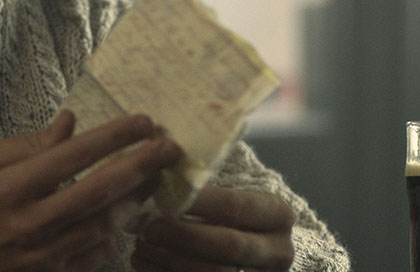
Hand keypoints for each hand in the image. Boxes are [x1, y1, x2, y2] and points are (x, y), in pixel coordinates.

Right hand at [0, 110, 181, 271]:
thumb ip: (26, 143)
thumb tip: (70, 122)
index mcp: (12, 187)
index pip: (74, 155)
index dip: (114, 136)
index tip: (143, 121)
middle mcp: (31, 222)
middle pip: (100, 192)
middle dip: (142, 166)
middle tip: (170, 148)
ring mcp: (43, 254)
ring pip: (105, 225)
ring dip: (138, 199)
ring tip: (158, 177)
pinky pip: (95, 255)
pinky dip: (115, 234)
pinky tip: (127, 215)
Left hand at [130, 187, 294, 271]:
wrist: (255, 248)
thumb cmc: (235, 213)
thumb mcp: (236, 191)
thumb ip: (210, 179)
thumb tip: (166, 157)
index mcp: (277, 214)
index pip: (237, 207)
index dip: (201, 203)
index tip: (165, 198)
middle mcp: (278, 250)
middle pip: (229, 246)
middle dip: (183, 237)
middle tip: (148, 228)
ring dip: (172, 261)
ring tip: (142, 247)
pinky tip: (145, 264)